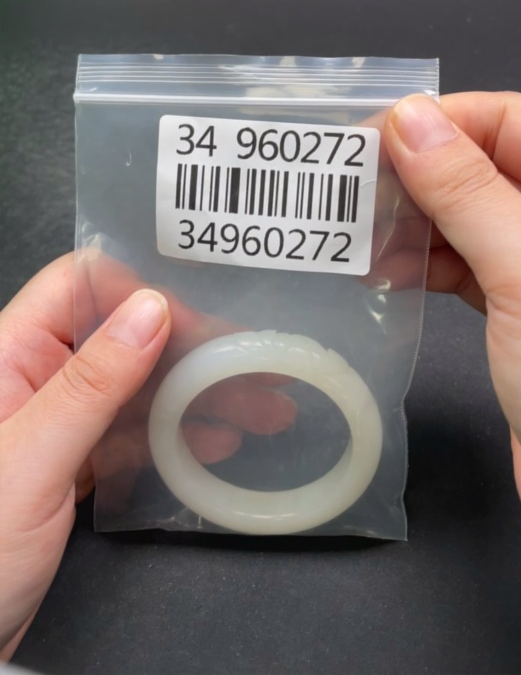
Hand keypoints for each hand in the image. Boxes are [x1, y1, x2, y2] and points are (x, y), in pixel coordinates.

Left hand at [0, 255, 294, 658]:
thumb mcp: (31, 460)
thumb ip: (91, 384)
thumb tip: (151, 309)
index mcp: (9, 354)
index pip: (80, 287)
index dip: (141, 293)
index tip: (202, 323)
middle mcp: (33, 378)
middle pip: (120, 337)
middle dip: (191, 349)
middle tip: (257, 365)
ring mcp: (54, 423)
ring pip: (134, 388)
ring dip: (196, 394)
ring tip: (263, 407)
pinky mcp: (70, 466)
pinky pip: (130, 435)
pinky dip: (175, 435)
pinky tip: (215, 441)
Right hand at [383, 91, 520, 528]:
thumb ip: (469, 191)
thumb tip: (410, 120)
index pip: (512, 121)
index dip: (443, 122)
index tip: (376, 137)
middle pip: (488, 166)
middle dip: (422, 174)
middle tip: (357, 190)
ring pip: (473, 217)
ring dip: (418, 222)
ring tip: (365, 238)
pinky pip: (472, 265)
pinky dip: (430, 264)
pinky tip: (392, 273)